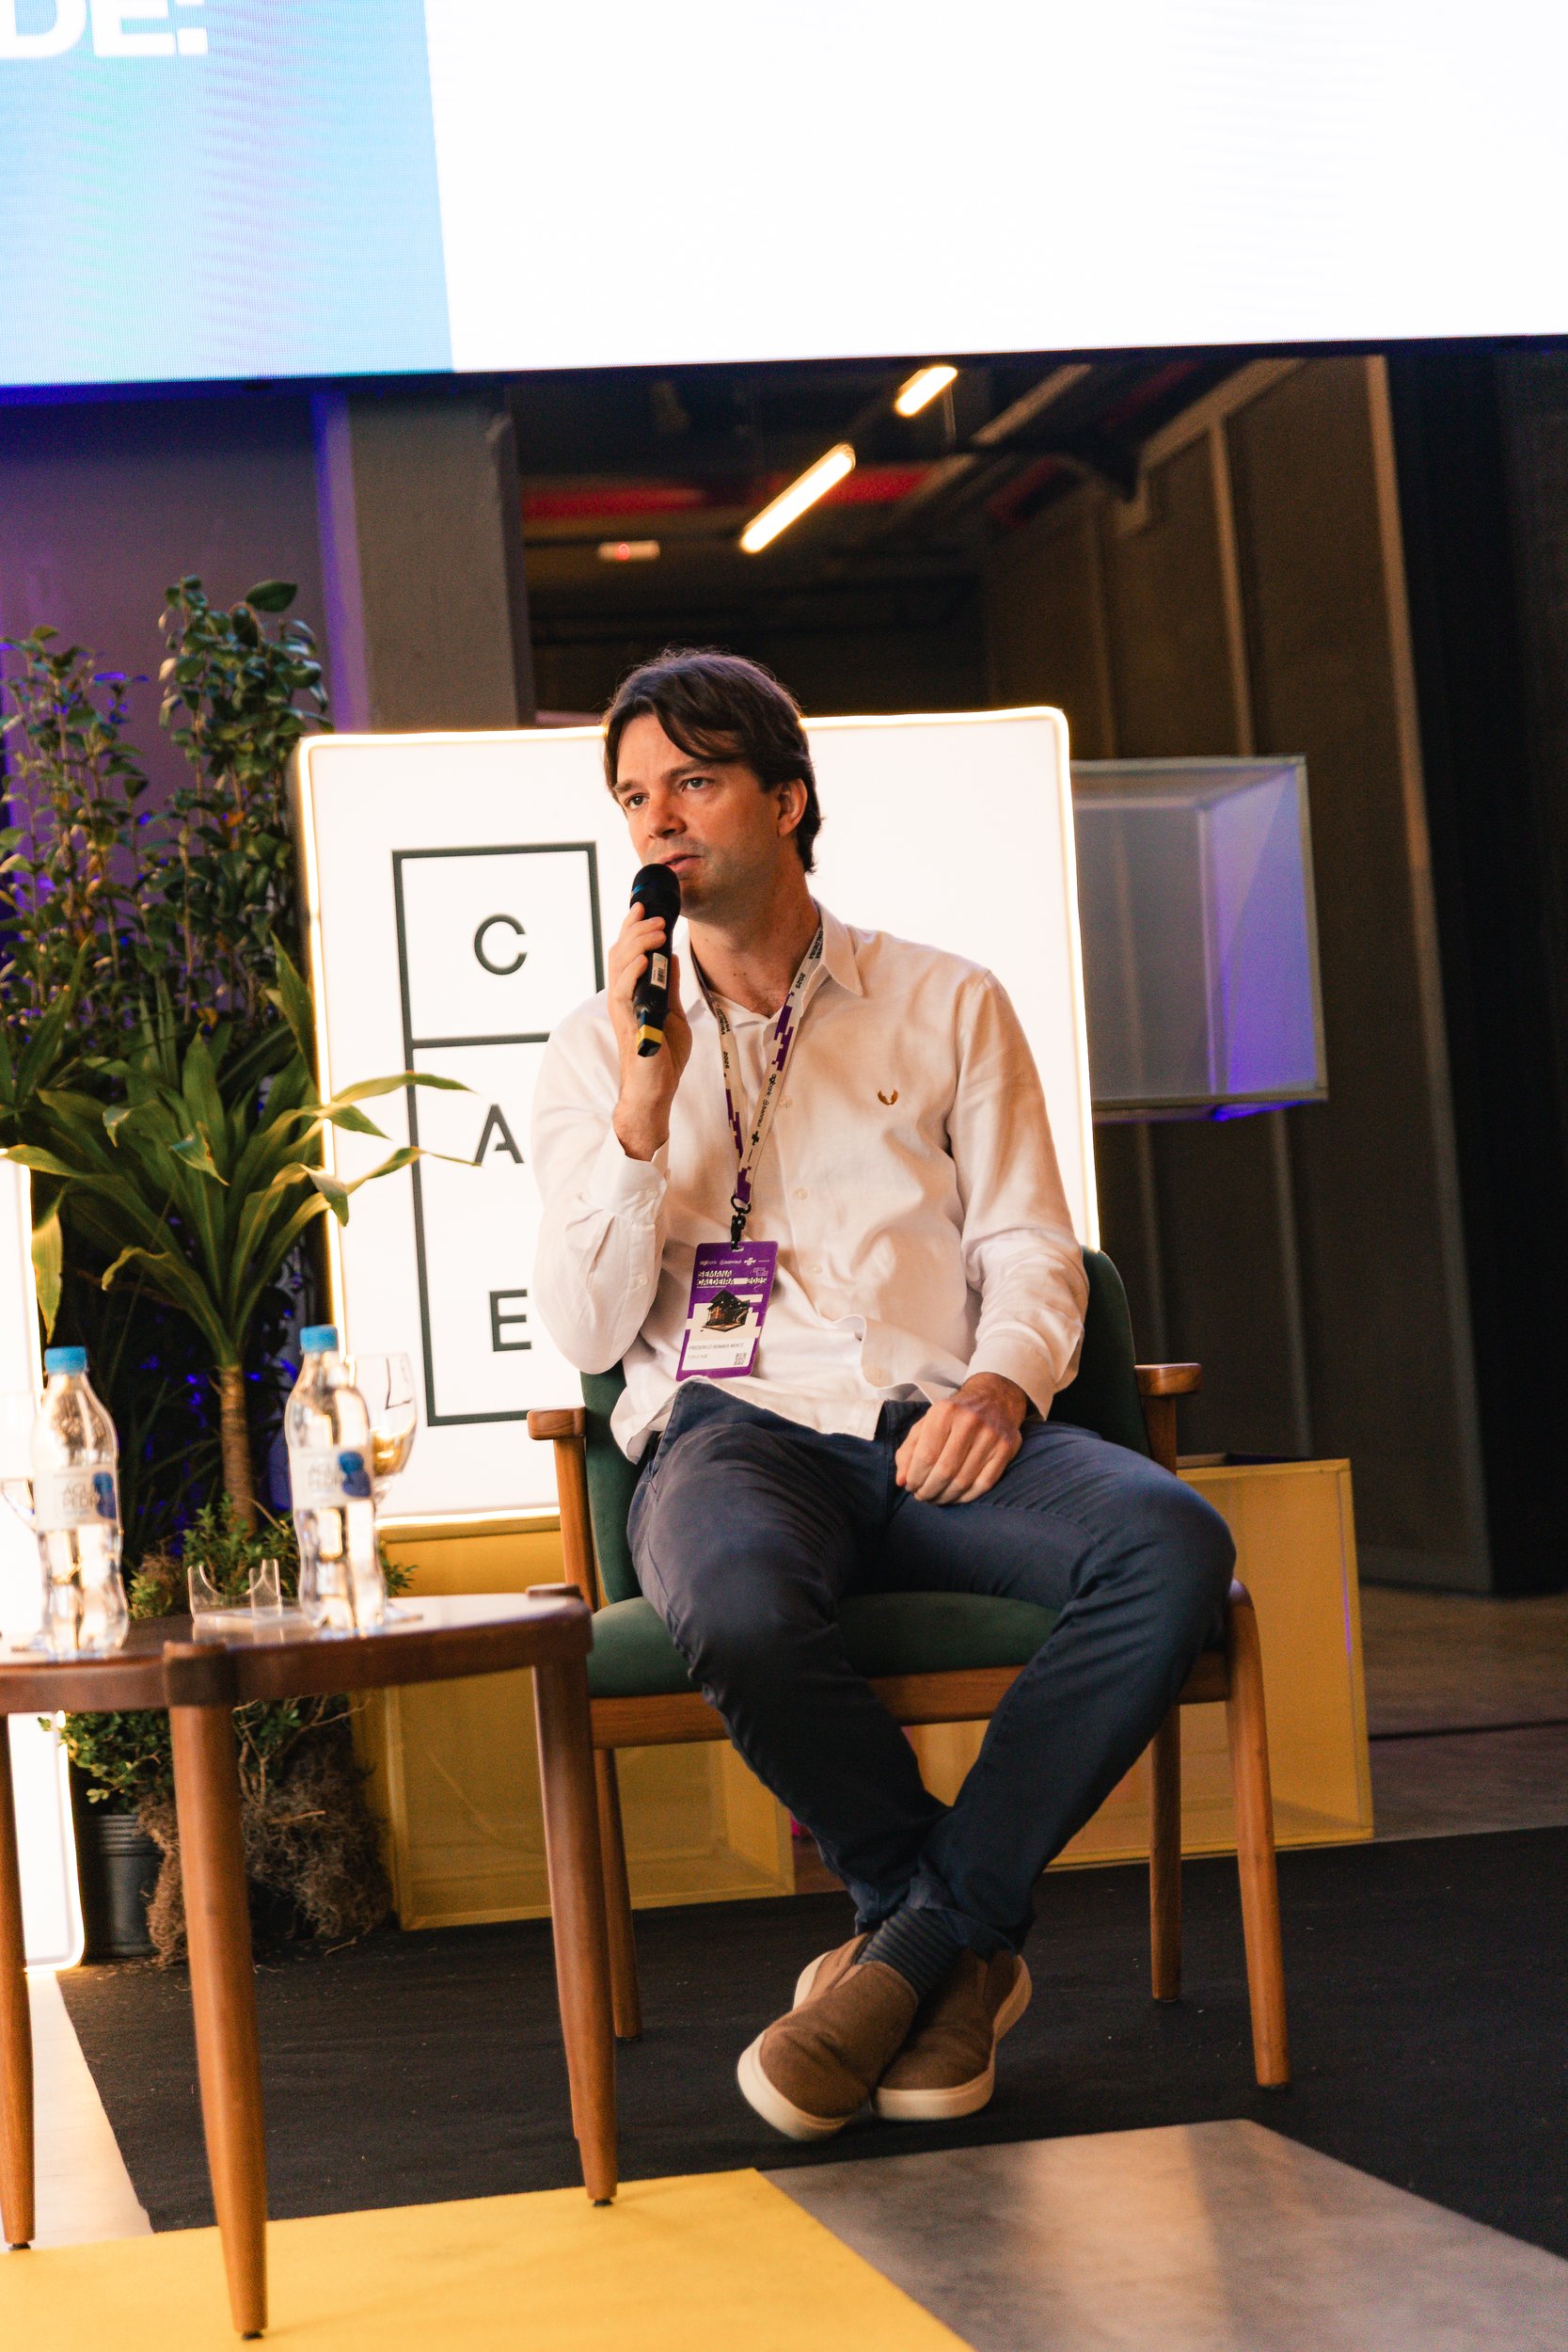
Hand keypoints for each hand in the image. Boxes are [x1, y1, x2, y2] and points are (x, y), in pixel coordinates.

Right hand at [608, 900, 692, 1160]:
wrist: (656, 1090)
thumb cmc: (662, 1057)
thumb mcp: (673, 1012)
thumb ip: (669, 986)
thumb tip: (671, 957)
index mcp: (633, 992)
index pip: (628, 953)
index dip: (633, 928)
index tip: (643, 907)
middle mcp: (622, 997)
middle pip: (620, 952)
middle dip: (635, 928)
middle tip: (653, 913)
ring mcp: (623, 1009)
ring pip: (620, 966)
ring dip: (638, 943)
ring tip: (655, 928)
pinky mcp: (628, 1022)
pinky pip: (625, 991)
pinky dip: (634, 971)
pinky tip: (645, 957)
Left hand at [895, 1373, 1027, 1504]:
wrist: (994, 1398)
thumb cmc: (954, 1415)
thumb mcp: (926, 1424)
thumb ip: (909, 1451)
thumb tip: (901, 1481)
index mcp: (945, 1411)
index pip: (926, 1455)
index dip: (915, 1477)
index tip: (910, 1487)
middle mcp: (970, 1421)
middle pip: (945, 1471)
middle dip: (929, 1490)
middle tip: (922, 1497)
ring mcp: (991, 1436)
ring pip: (964, 1481)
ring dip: (946, 1496)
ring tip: (936, 1498)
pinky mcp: (1006, 1448)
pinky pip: (984, 1484)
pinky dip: (966, 1496)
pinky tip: (956, 1497)